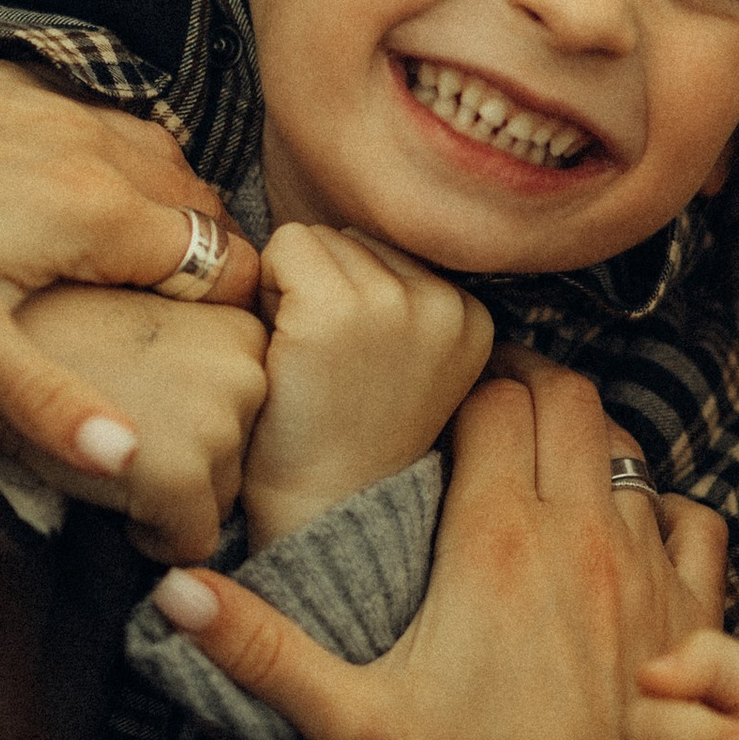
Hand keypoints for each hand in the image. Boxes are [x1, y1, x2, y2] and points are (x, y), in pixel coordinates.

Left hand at [0, 31, 259, 474]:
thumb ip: (45, 398)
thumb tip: (132, 459)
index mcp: (100, 211)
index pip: (228, 266)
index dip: (228, 318)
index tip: (204, 360)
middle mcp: (99, 145)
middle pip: (205, 211)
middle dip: (209, 268)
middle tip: (171, 332)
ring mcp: (60, 103)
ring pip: (161, 161)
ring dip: (166, 215)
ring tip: (130, 278)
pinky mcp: (18, 81)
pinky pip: (108, 125)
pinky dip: (119, 169)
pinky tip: (71, 209)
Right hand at [0, 286, 269, 557]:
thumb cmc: (58, 335)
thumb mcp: (150, 319)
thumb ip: (199, 353)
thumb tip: (217, 406)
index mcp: (242, 326)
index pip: (252, 409)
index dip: (197, 418)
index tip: (145, 405)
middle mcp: (247, 369)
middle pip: (241, 455)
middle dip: (190, 460)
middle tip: (124, 433)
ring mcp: (219, 423)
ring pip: (221, 498)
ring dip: (174, 495)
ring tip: (114, 456)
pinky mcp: (183, 477)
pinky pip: (191, 542)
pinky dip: (155, 539)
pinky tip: (115, 502)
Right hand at [142, 356, 729, 739]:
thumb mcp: (350, 719)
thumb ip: (261, 648)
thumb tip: (169, 588)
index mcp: (496, 540)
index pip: (494, 397)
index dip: (468, 388)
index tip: (445, 409)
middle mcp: (582, 537)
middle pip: (570, 396)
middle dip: (530, 388)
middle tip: (494, 414)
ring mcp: (648, 573)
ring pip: (633, 450)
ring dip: (591, 448)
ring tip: (549, 473)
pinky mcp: (693, 617)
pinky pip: (700, 519)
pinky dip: (666, 511)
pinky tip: (630, 534)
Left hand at [240, 226, 494, 547]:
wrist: (321, 507)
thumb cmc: (347, 433)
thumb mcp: (412, 360)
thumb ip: (402, 297)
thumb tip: (348, 231)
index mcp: (470, 316)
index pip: (388, 252)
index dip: (352, 296)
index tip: (353, 362)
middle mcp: (443, 304)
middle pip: (353, 238)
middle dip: (324, 284)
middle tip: (322, 361)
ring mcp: (391, 304)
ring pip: (318, 238)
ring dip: (293, 285)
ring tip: (305, 357)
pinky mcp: (334, 309)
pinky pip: (283, 246)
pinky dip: (267, 288)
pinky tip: (283, 348)